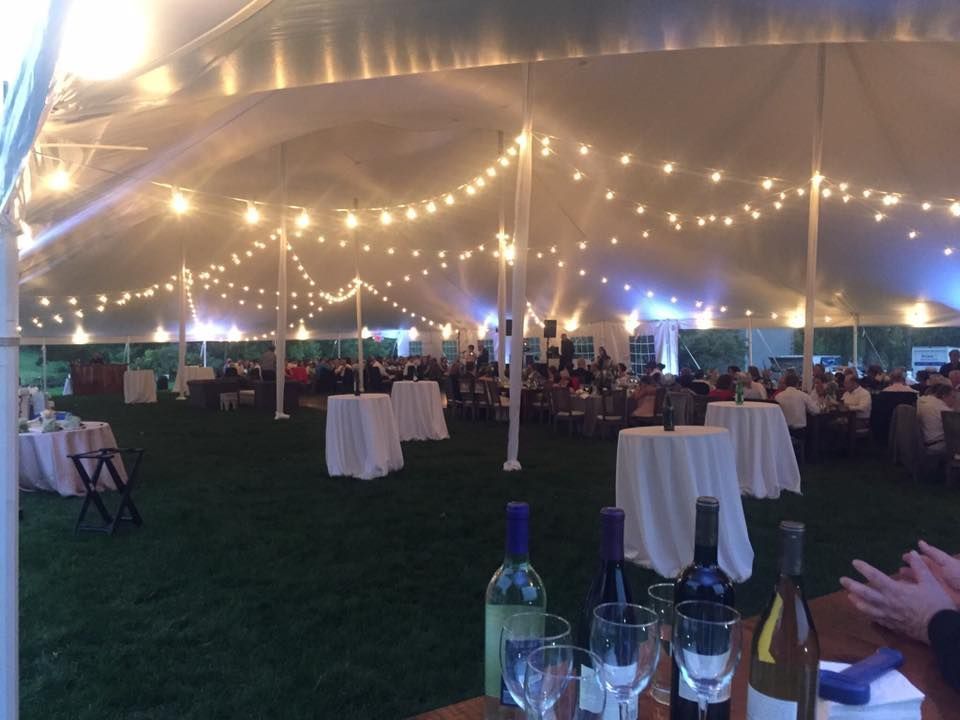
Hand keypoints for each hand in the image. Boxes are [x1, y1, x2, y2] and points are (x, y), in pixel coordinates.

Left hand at [841, 551, 955, 643]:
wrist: (942, 629)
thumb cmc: (936, 604)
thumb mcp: (930, 582)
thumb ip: (919, 567)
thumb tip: (912, 553)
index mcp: (896, 590)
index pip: (876, 577)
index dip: (864, 568)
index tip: (855, 562)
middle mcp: (888, 603)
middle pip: (866, 594)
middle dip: (852, 586)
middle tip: (842, 580)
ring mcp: (889, 616)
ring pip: (868, 608)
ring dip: (857, 601)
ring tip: (849, 596)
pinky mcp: (893, 625)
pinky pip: (876, 619)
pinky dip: (868, 614)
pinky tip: (865, 611)